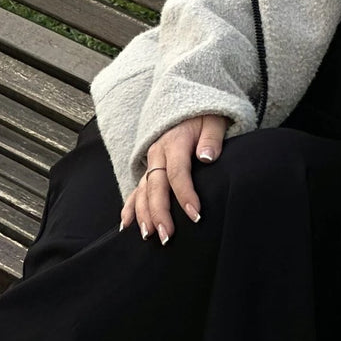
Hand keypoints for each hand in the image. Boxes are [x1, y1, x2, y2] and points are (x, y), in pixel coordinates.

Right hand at [120, 114, 227, 244]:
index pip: (178, 172)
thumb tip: (207, 157)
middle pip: (155, 186)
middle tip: (167, 236)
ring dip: (143, 214)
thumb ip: (212, 138)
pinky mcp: (149, 168)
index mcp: (175, 142)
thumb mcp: (214, 122)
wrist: (189, 105)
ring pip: (142, 191)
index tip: (195, 215)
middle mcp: (158, 153)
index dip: (185, 194)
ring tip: (148, 236)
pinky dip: (129, 207)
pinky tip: (126, 225)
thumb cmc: (205, 117)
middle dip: (159, 212)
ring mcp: (151, 162)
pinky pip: (136, 189)